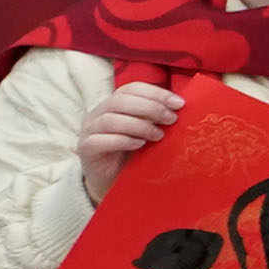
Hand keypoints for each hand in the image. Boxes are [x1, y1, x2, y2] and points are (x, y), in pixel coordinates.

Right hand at [69, 78, 178, 203]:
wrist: (113, 180)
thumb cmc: (133, 152)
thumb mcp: (148, 131)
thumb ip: (158, 118)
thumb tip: (182, 107)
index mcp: (113, 104)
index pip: (131, 88)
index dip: (156, 93)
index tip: (179, 104)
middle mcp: (98, 114)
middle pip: (120, 101)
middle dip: (150, 108)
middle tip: (171, 119)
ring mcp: (89, 131)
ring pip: (110, 120)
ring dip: (139, 125)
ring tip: (159, 136)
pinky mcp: (86, 149)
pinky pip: (100, 140)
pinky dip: (123, 140)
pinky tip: (139, 145)